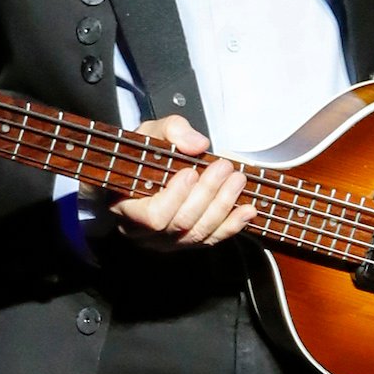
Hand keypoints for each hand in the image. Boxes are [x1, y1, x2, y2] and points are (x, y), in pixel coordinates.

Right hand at [106, 113, 255, 248]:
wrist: (144, 172)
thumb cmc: (143, 157)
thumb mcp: (150, 133)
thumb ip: (172, 131)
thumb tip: (197, 143)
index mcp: (126, 207)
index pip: (153, 216)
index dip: (175, 196)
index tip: (190, 172)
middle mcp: (145, 232)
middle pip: (181, 222)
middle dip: (208, 193)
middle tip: (223, 168)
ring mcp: (167, 241)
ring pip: (199, 232)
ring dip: (223, 205)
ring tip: (237, 181)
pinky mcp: (188, 242)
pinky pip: (211, 239)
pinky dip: (233, 225)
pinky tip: (246, 210)